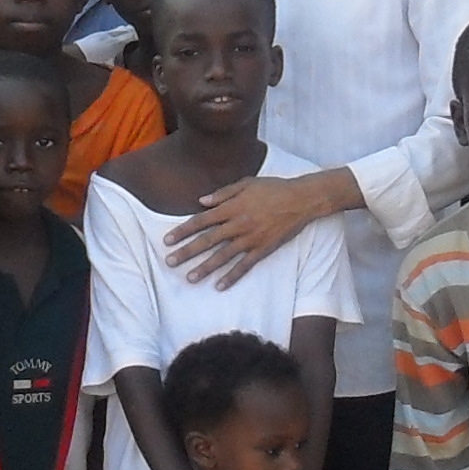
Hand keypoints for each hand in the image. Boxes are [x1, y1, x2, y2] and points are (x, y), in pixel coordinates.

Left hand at [161, 171, 335, 287]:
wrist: (301, 199)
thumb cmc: (273, 188)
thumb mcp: (246, 183)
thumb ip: (222, 193)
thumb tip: (201, 202)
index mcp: (232, 207)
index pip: (201, 221)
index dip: (183, 231)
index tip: (167, 240)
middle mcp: (238, 224)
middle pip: (207, 240)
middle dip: (187, 252)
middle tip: (170, 262)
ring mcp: (250, 238)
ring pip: (223, 256)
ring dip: (205, 268)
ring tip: (190, 278)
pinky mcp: (263, 249)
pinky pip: (245, 266)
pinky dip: (232, 276)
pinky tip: (219, 286)